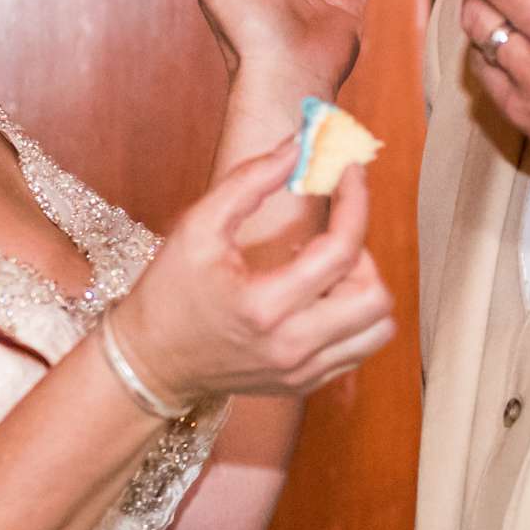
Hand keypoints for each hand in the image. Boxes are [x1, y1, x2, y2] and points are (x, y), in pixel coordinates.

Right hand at [110, 139, 395, 402]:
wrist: (151, 362)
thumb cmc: (169, 291)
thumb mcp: (198, 226)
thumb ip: (250, 181)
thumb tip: (300, 146)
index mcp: (265, 306)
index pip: (342, 251)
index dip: (356, 202)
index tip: (350, 172)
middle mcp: (292, 346)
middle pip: (375, 297)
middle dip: (362, 253)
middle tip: (330, 236)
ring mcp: (303, 371)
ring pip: (379, 328)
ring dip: (364, 288)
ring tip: (325, 271)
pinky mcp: (306, 383)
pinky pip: (359, 348)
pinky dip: (354, 315)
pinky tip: (317, 296)